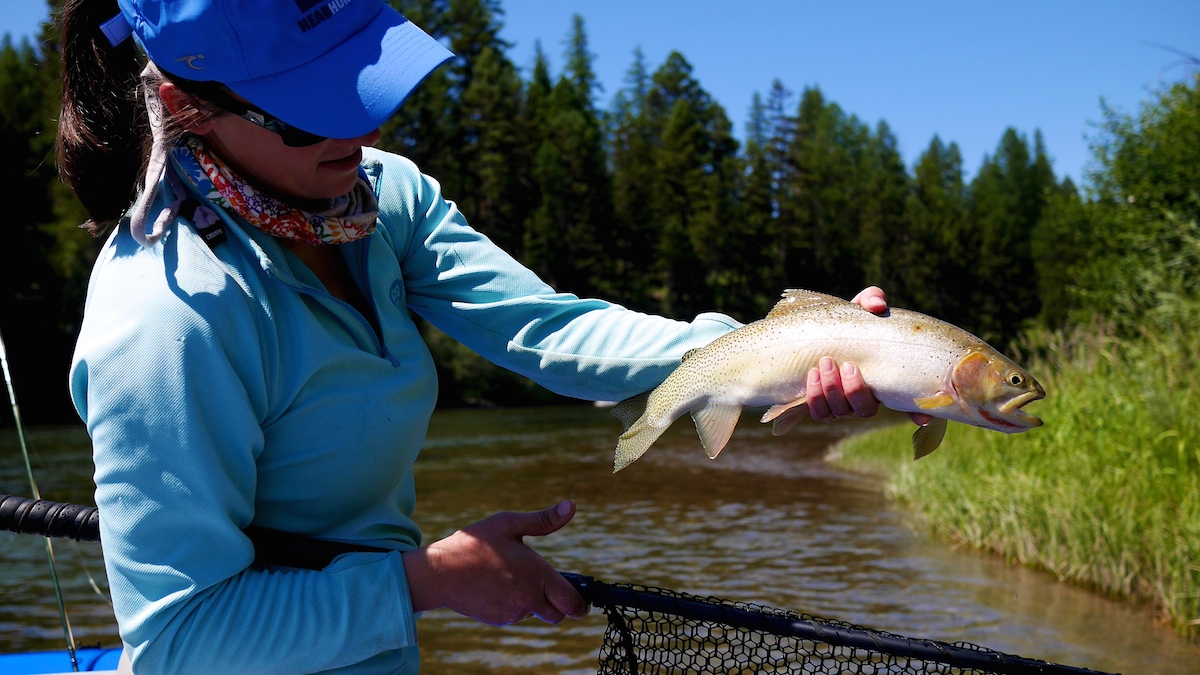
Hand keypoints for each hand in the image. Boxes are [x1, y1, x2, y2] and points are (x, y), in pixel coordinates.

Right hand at [402, 500, 588, 625]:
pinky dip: (513, 603)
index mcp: (537, 574)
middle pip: (558, 615)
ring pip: (534, 612)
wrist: (440, 572)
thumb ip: (543, 520)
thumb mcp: (508, 524)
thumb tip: (570, 507)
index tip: (582, 598)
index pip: (572, 602)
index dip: (580, 603)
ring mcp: (513, 612)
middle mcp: (528, 598)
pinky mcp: (498, 619)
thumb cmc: (475, 543)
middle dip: (560, 605)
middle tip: (551, 587)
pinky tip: (498, 585)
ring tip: (512, 576)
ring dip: (533, 600)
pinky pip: (515, 614)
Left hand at [806, 287, 931, 425]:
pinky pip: (818, 411)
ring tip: (826, 363)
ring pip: (840, 412)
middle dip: (855, 390)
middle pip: (866, 410)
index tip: (921, 418)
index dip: (916, 414)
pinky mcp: (820, 404)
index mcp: (884, 380)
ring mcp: (842, 404)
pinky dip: (815, 396)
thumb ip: (873, 300)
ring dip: (832, 390)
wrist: (817, 331)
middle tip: (849, 365)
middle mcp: (865, 397)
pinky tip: (812, 374)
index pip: (907, 404)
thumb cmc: (848, 322)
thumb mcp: (862, 308)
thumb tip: (878, 305)